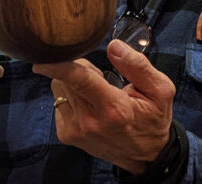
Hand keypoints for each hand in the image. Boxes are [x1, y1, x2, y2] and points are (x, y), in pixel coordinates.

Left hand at [32, 39, 175, 174]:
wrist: (145, 157)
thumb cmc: (153, 120)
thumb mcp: (161, 91)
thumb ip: (138, 66)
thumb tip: (113, 45)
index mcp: (114, 108)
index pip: (80, 80)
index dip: (59, 66)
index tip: (40, 60)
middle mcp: (90, 121)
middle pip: (65, 78)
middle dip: (79, 69)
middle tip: (102, 79)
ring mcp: (75, 130)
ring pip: (58, 87)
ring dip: (72, 83)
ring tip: (95, 94)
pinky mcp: (66, 135)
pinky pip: (58, 101)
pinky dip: (70, 98)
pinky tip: (88, 106)